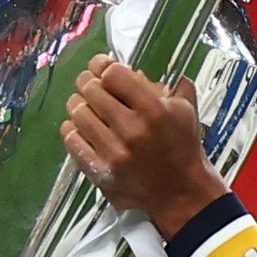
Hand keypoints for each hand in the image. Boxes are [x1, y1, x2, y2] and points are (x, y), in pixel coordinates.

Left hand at [61, 54, 228, 237]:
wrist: (181, 192)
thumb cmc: (183, 147)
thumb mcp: (185, 109)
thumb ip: (167, 84)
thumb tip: (136, 71)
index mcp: (154, 110)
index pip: (112, 74)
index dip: (103, 65)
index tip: (101, 65)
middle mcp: (132, 129)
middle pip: (91, 90)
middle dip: (88, 81)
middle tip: (90, 83)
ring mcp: (113, 152)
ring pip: (78, 112)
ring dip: (78, 104)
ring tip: (84, 105)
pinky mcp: (100, 171)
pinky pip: (72, 140)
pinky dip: (72, 129)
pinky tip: (79, 127)